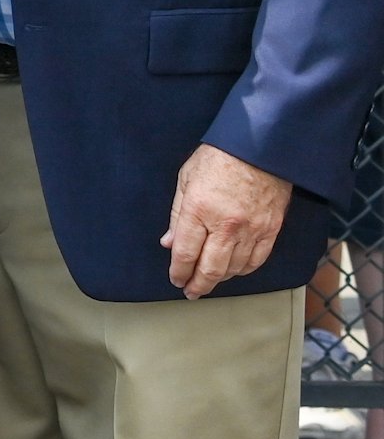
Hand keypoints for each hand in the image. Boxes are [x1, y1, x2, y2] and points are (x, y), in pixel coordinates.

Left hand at [163, 144, 293, 297]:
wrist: (260, 147)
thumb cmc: (218, 158)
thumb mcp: (186, 179)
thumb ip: (176, 214)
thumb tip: (168, 243)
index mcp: (199, 210)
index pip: (185, 253)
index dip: (178, 271)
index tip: (175, 279)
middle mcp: (226, 225)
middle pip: (210, 269)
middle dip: (198, 285)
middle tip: (191, 291)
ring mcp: (251, 229)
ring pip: (234, 268)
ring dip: (219, 279)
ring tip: (209, 281)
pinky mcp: (271, 230)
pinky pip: (257, 260)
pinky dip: (243, 270)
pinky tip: (234, 270)